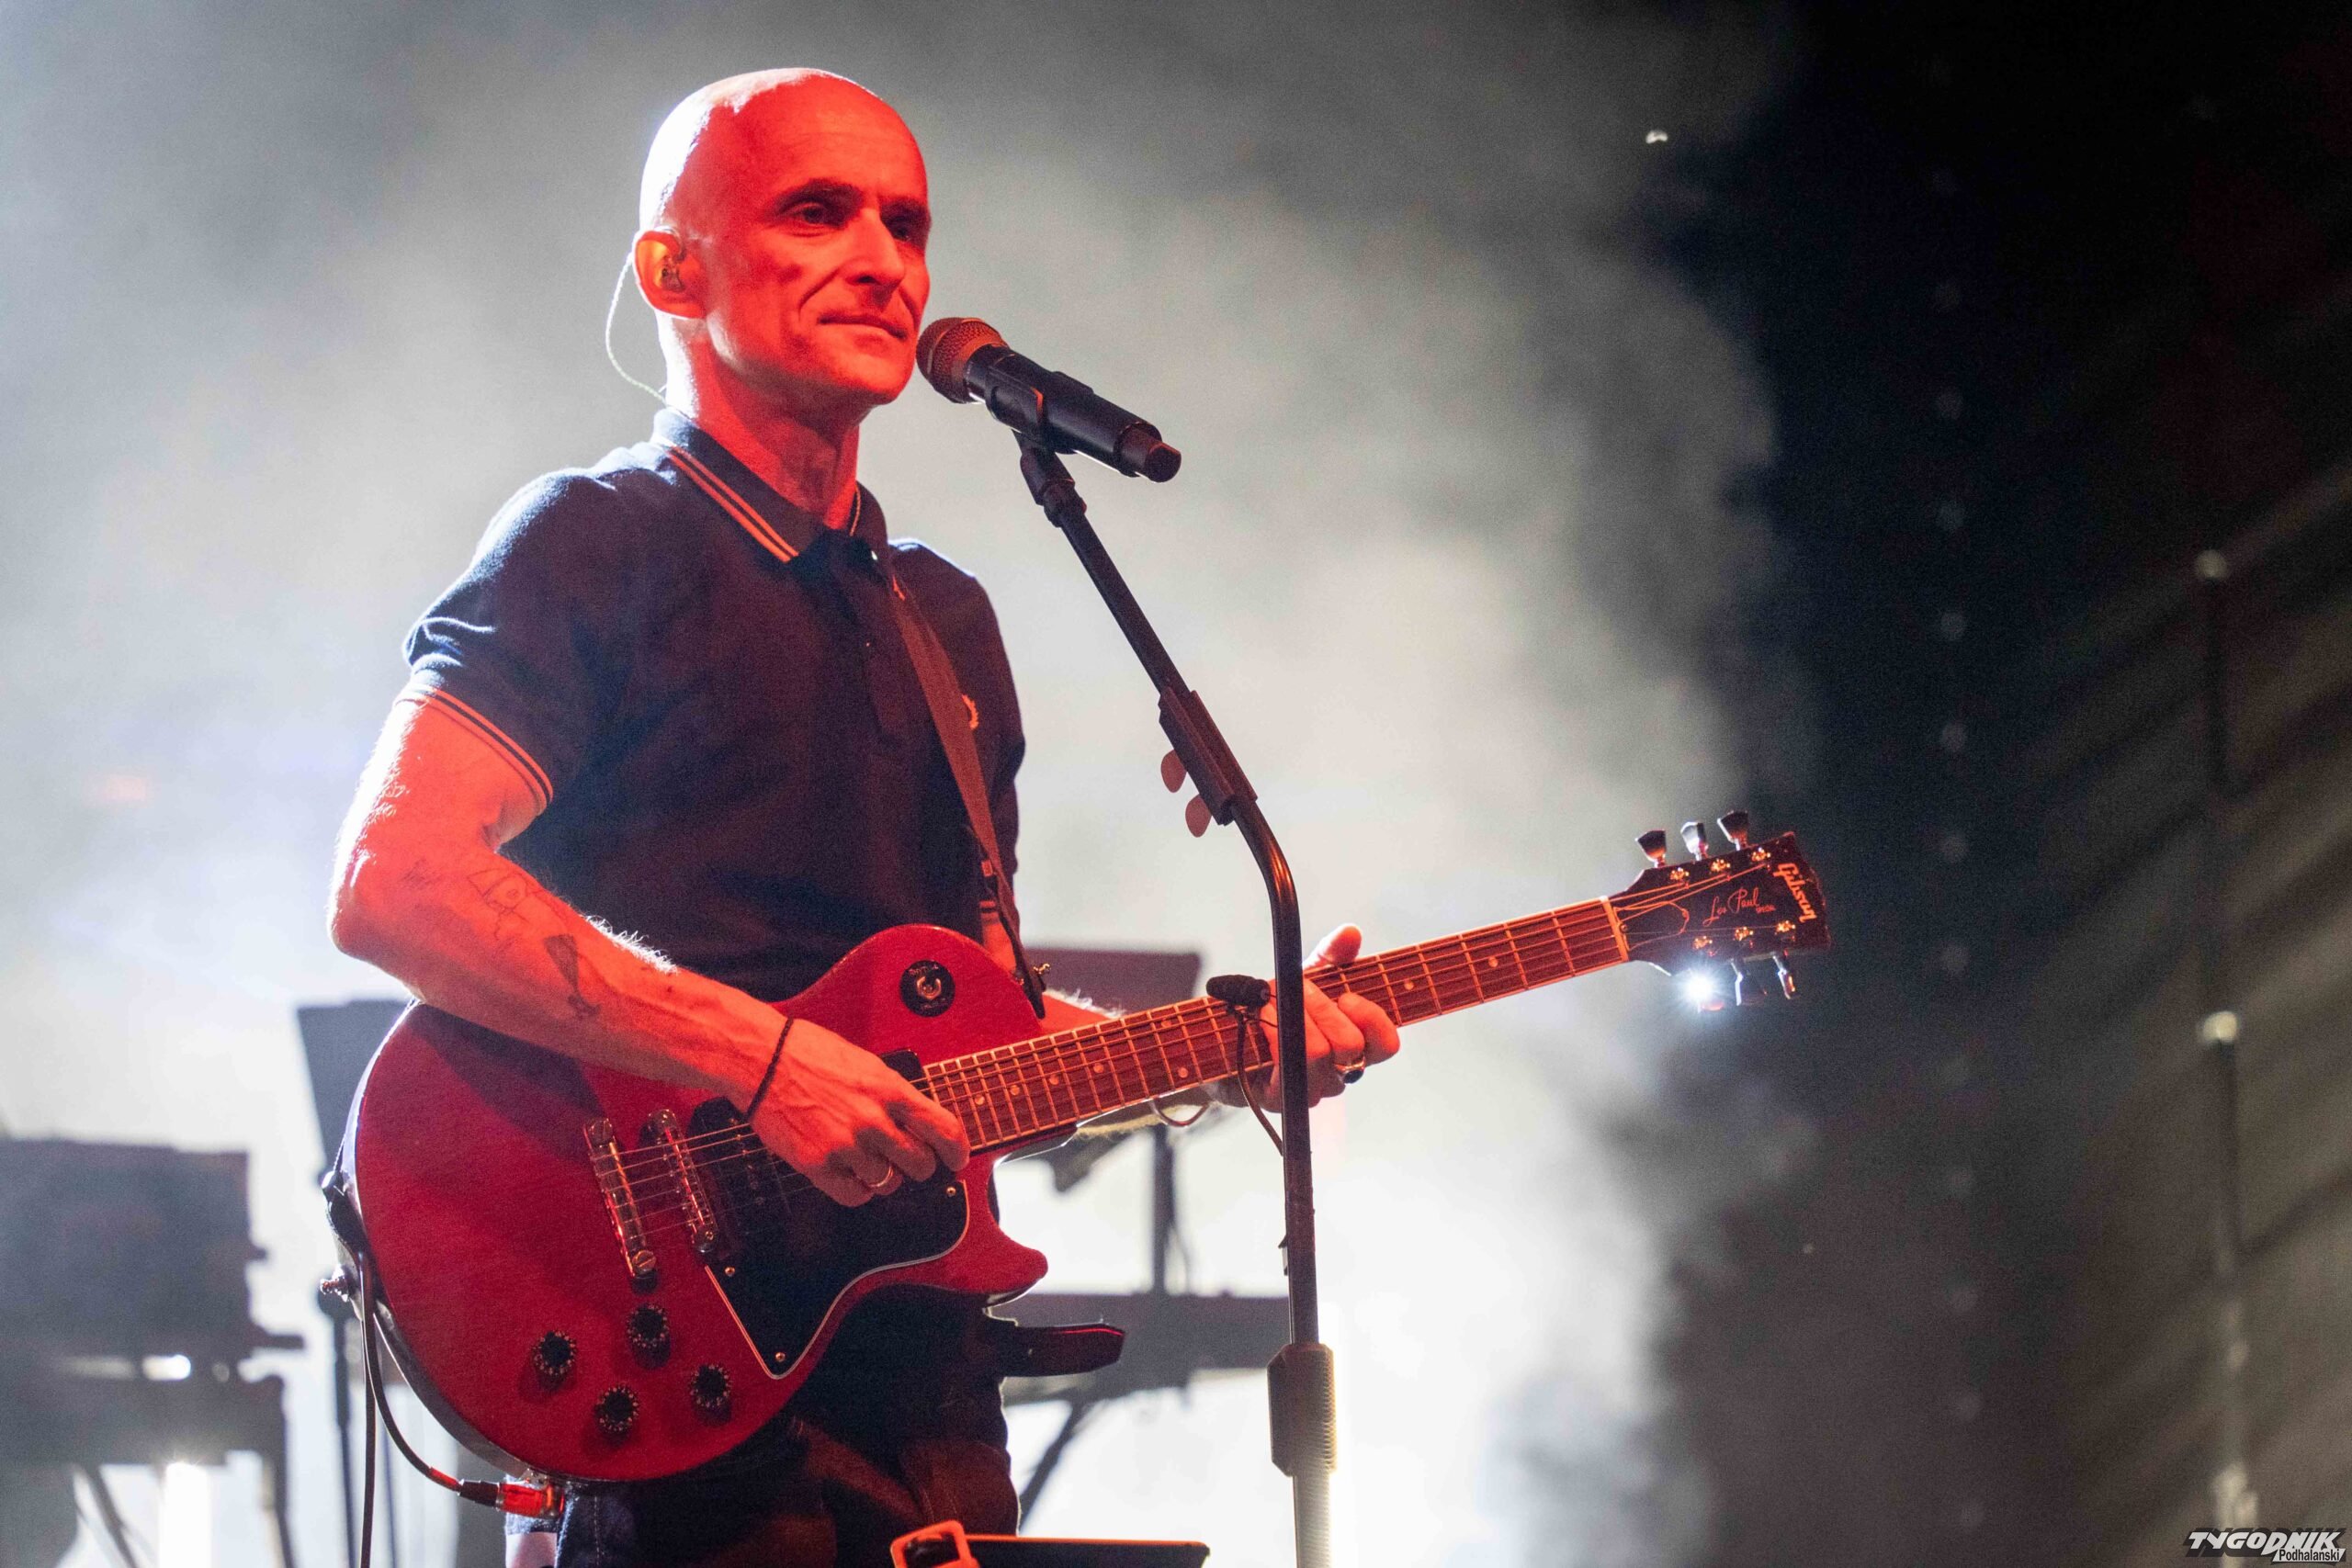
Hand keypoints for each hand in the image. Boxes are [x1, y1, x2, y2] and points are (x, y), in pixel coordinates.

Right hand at [746, 1018, 970, 1206]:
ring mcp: (846, 1145)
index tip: (957, 1158)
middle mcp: (873, 1120)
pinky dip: (858, 1191)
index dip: (957, 1150)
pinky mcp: (817, 1164)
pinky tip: (851, 1175)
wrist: (761, 1058)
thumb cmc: (809, 1052)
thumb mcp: (866, 1063)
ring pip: (888, 1183)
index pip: (943, 1129)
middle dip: (918, 1165)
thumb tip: (919, 1122)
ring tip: (868, 1159)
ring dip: (884, 1177)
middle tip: (907, 1159)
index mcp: (889, 1089)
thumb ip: (894, 1094)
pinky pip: (855, 1196)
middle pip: (920, 1164)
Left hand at [1211, 924, 1401, 1109]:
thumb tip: (1350, 933)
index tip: (1345, 995)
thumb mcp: (1308, 977)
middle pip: (1349, 1045)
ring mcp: (1310, 1089)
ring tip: (1272, 998)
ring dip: (1294, 1015)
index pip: (1386, 1045)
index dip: (1372, 1018)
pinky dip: (1274, 1032)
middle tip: (1298, 988)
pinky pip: (1286, 1067)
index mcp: (1355, 1048)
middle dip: (1321, 1006)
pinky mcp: (1279, 1099)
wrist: (1227, 1039)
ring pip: (1318, 1054)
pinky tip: (1262, 1016)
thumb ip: (1332, 956)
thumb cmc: (1278, 1010)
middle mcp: (1338, 1074)